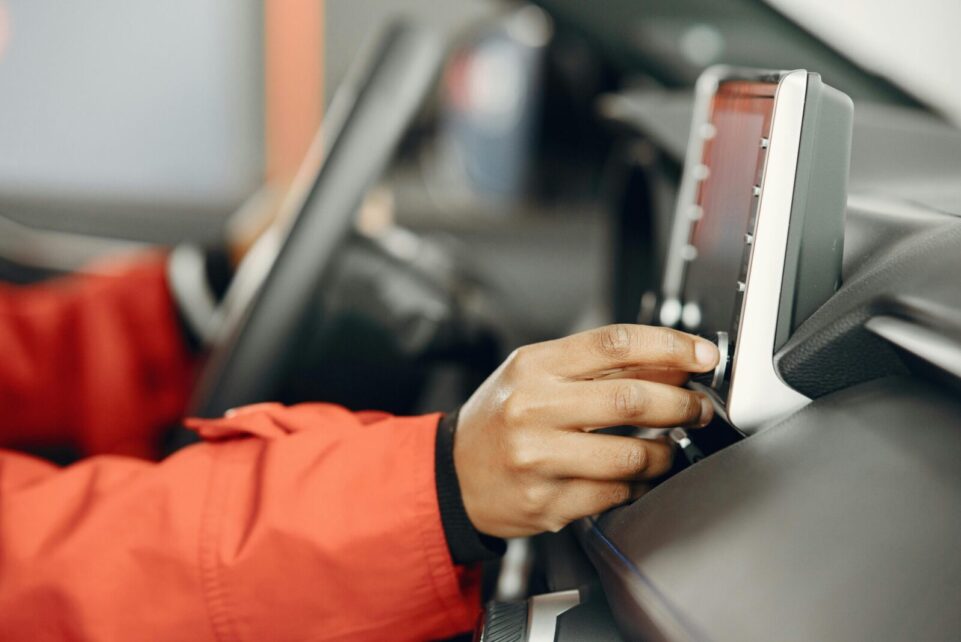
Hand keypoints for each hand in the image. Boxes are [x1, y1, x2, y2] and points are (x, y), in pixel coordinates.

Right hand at [454, 324, 718, 537]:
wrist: (452, 475)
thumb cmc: (501, 419)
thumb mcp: (538, 376)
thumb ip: (600, 367)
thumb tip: (672, 359)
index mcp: (533, 367)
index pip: (614, 344)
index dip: (670, 346)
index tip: (703, 355)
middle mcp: (532, 408)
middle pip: (630, 399)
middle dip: (681, 404)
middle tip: (699, 408)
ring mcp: (538, 458)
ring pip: (630, 454)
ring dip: (666, 452)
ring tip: (670, 448)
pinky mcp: (546, 502)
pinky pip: (615, 494)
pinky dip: (640, 485)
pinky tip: (640, 477)